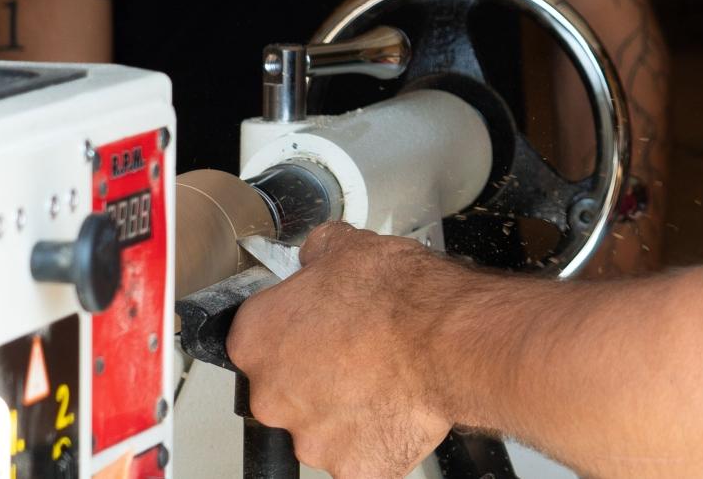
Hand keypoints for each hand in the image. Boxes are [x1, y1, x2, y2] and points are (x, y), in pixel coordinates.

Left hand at [225, 224, 458, 478]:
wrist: (445, 340)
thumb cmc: (397, 298)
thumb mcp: (345, 246)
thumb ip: (316, 254)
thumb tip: (316, 255)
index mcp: (256, 341)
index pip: (257, 339)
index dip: (291, 330)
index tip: (314, 327)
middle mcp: (272, 397)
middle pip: (283, 391)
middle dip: (314, 377)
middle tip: (353, 354)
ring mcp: (311, 440)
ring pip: (320, 427)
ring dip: (344, 409)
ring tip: (380, 380)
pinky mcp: (352, 467)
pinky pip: (358, 454)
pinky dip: (375, 436)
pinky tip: (396, 406)